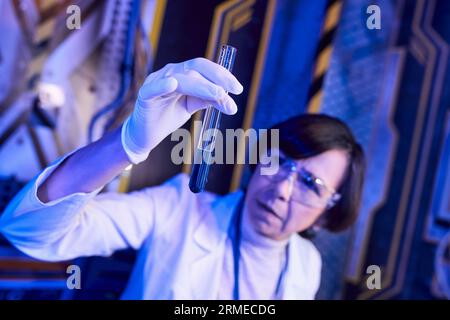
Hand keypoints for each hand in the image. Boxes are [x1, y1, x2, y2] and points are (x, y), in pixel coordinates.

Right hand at [121, 57, 242, 163]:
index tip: (238, 88)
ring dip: (201, 86)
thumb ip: (208, 100)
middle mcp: (170, 73)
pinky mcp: (145, 95)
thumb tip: (231, 103)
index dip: (222, 75)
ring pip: (181, 79)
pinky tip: (173, 84)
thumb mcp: (192, 106)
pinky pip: (154, 88)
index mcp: (183, 73)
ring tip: (218, 95)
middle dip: (216, 79)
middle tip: (231, 92)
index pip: (204, 68)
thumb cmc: (169, 116)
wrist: (146, 134)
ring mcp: (157, 82)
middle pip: (195, 69)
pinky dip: (162, 85)